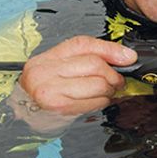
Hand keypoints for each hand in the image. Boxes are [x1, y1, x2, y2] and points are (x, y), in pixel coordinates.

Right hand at [15, 36, 136, 129]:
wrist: (27, 114)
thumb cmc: (49, 89)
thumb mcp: (64, 68)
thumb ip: (91, 56)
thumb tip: (127, 56)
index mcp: (47, 57)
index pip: (83, 44)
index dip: (110, 50)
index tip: (128, 58)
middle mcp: (45, 71)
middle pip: (95, 64)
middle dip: (113, 74)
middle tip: (117, 81)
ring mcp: (50, 90)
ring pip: (98, 84)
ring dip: (109, 90)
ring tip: (106, 92)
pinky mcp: (59, 107)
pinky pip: (95, 102)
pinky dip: (103, 102)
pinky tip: (97, 101)